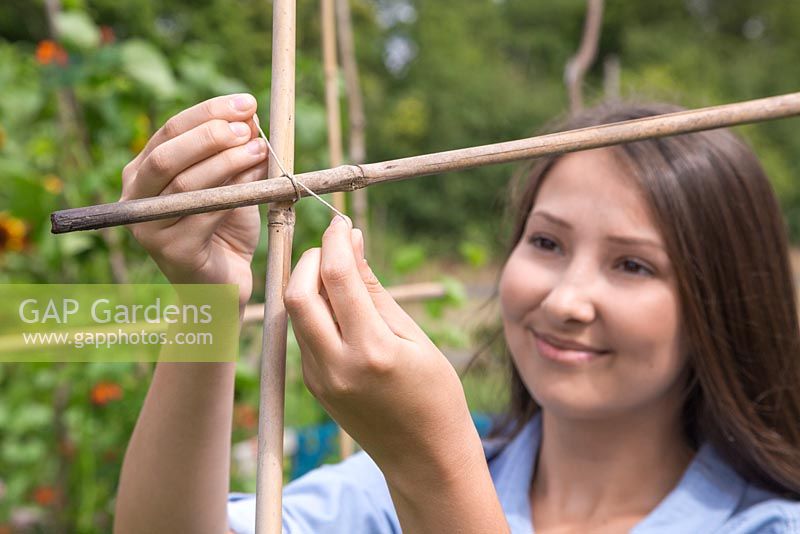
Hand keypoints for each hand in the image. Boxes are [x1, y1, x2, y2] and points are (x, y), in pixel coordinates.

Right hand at [121, 94, 266, 306]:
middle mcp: (136, 198)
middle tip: (250, 128)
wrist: (222, 286)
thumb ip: (233, 153)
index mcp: (143, 173)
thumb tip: (252, 116)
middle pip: (168, 154)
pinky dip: (234, 193)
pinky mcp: (172, 252)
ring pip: (186, 184)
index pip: (170, 130)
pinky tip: (258, 179)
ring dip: (227, 161)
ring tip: (261, 150)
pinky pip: (205, 214)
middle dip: (211, 134)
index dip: (209, 112)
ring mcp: (149, 227)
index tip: (247, 102)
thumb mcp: (229, 184)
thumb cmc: (224, 230)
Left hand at [284, 216, 478, 483]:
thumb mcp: (415, 338)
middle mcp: (337, 366)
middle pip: (297, 294)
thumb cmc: (435, 395)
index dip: (334, 241)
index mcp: (372, 350)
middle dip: (309, 259)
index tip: (342, 224)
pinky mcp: (313, 385)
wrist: (423, 457)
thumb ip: (375, 290)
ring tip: (338, 272)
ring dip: (308, 283)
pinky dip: (314, 310)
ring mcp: (319, 379)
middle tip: (334, 246)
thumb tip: (351, 244)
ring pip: (294, 314)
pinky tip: (339, 307)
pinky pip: (303, 335)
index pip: (336, 277)